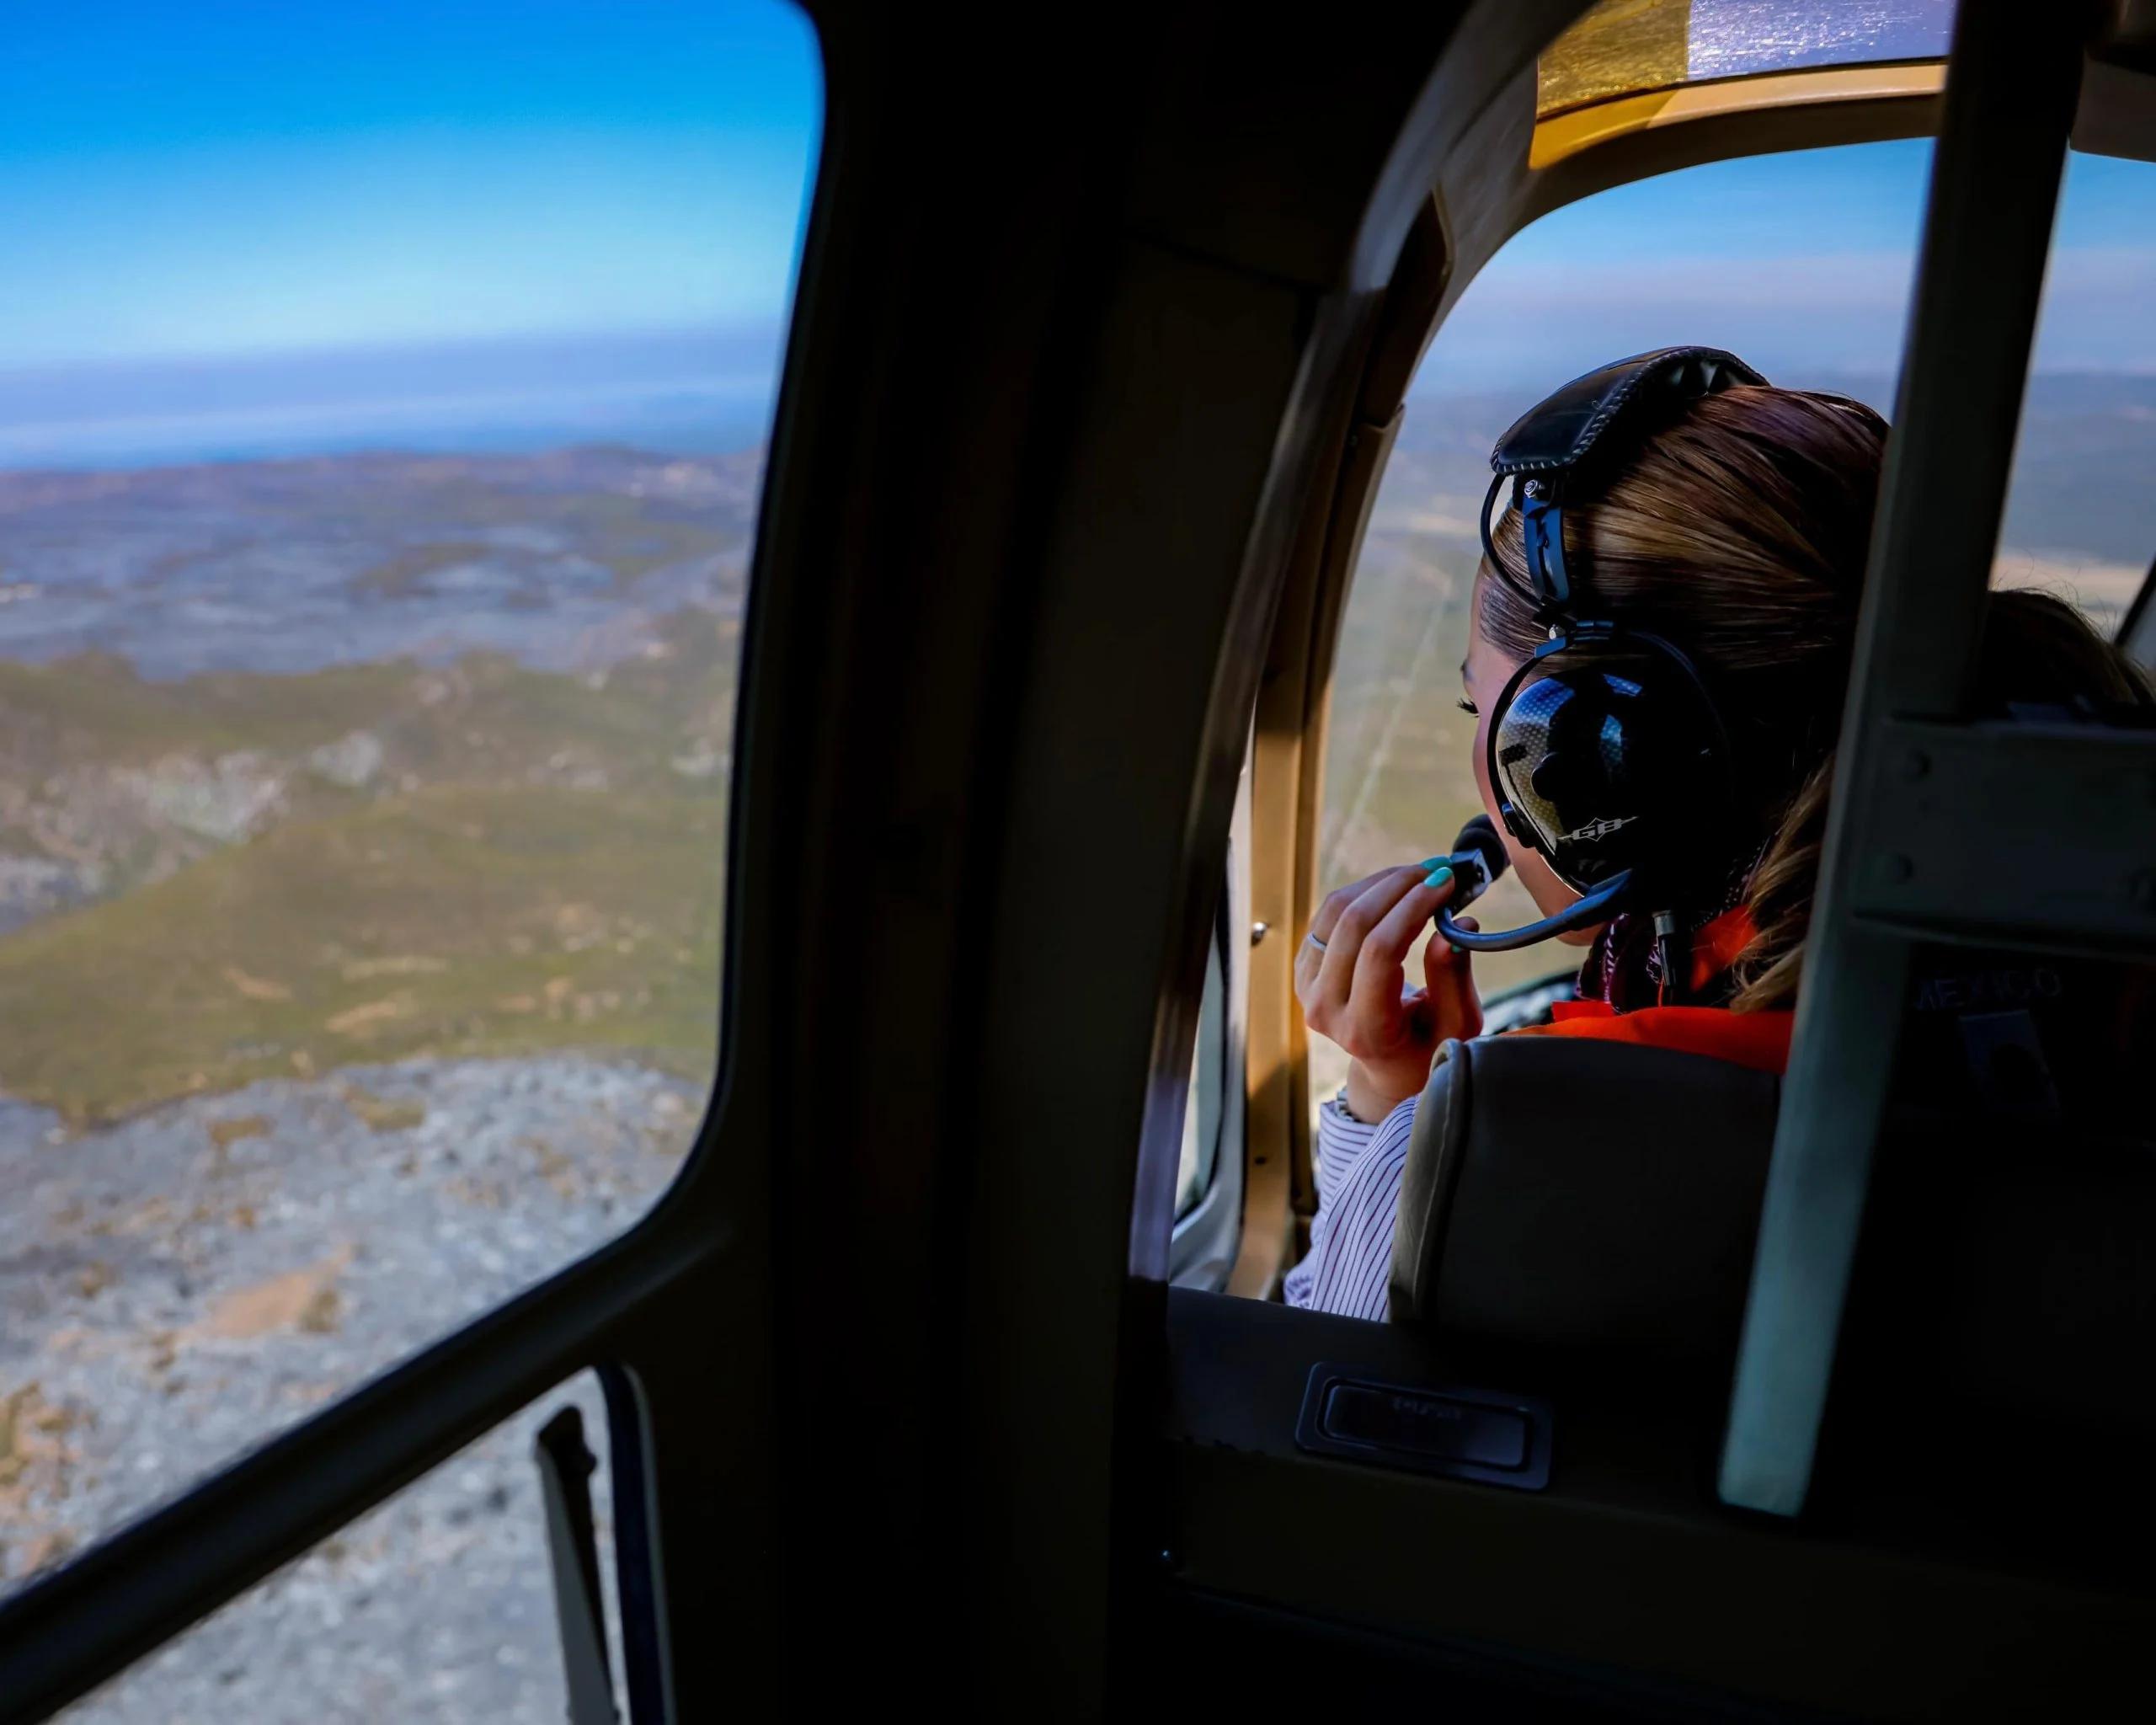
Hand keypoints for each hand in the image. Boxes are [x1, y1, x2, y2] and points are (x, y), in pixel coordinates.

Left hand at [1295, 862, 1482, 1121]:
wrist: (1389, 1065)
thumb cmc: (1430, 1046)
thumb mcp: (1456, 1025)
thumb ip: (1453, 978)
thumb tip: (1457, 922)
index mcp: (1364, 1029)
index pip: (1380, 952)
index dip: (1413, 907)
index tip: (1447, 881)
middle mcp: (1324, 1008)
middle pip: (1354, 924)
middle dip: (1399, 885)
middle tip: (1438, 868)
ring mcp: (1307, 986)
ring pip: (1336, 910)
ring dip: (1381, 882)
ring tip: (1421, 873)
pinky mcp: (1304, 967)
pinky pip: (1328, 914)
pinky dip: (1364, 891)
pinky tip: (1397, 886)